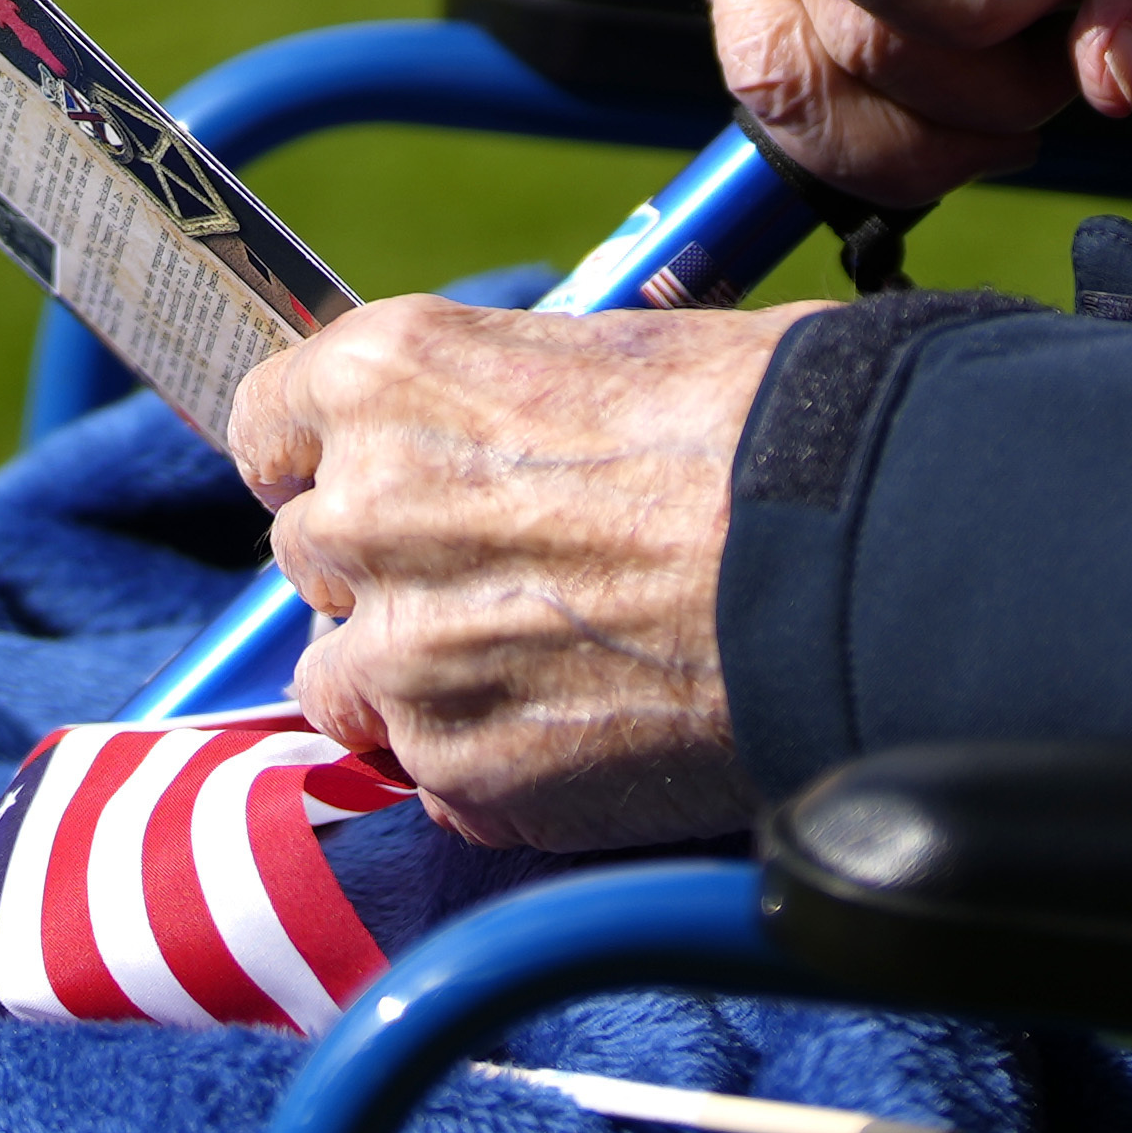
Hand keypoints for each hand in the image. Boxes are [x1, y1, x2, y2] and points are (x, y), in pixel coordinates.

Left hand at [231, 298, 779, 846]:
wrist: (862, 560)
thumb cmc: (765, 427)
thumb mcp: (607, 353)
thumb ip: (495, 407)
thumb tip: (491, 439)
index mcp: (386, 377)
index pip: (269, 424)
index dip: (318, 459)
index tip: (358, 482)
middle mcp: (361, 510)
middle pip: (310, 557)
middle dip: (383, 572)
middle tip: (496, 582)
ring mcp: (401, 654)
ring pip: (344, 683)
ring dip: (415, 682)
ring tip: (536, 672)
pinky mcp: (463, 772)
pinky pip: (436, 779)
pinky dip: (494, 767)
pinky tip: (587, 734)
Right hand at [629, 0, 1131, 199]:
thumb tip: (1109, 90)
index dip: (966, 11)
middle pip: (813, 30)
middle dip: (955, 101)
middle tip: (1056, 70)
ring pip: (759, 62)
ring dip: (891, 132)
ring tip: (993, 104)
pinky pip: (739, 33)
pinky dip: (841, 91)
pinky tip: (922, 46)